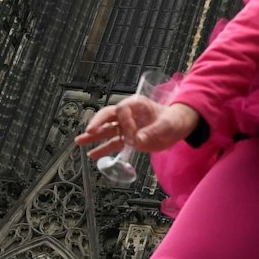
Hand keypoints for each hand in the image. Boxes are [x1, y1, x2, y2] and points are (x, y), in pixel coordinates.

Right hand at [76, 97, 199, 158]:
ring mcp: (127, 126)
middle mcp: (128, 114)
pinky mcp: (129, 138)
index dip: (125, 123)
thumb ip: (155, 130)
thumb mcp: (169, 124)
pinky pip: (113, 143)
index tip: (134, 137)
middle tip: (88, 131)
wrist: (180, 126)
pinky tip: (92, 154)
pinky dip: (103, 149)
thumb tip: (139, 139)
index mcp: (136, 104)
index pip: (122, 110)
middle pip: (108, 116)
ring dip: (93, 136)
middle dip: (97, 123)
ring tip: (79, 142)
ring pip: (107, 130)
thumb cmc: (175, 119)